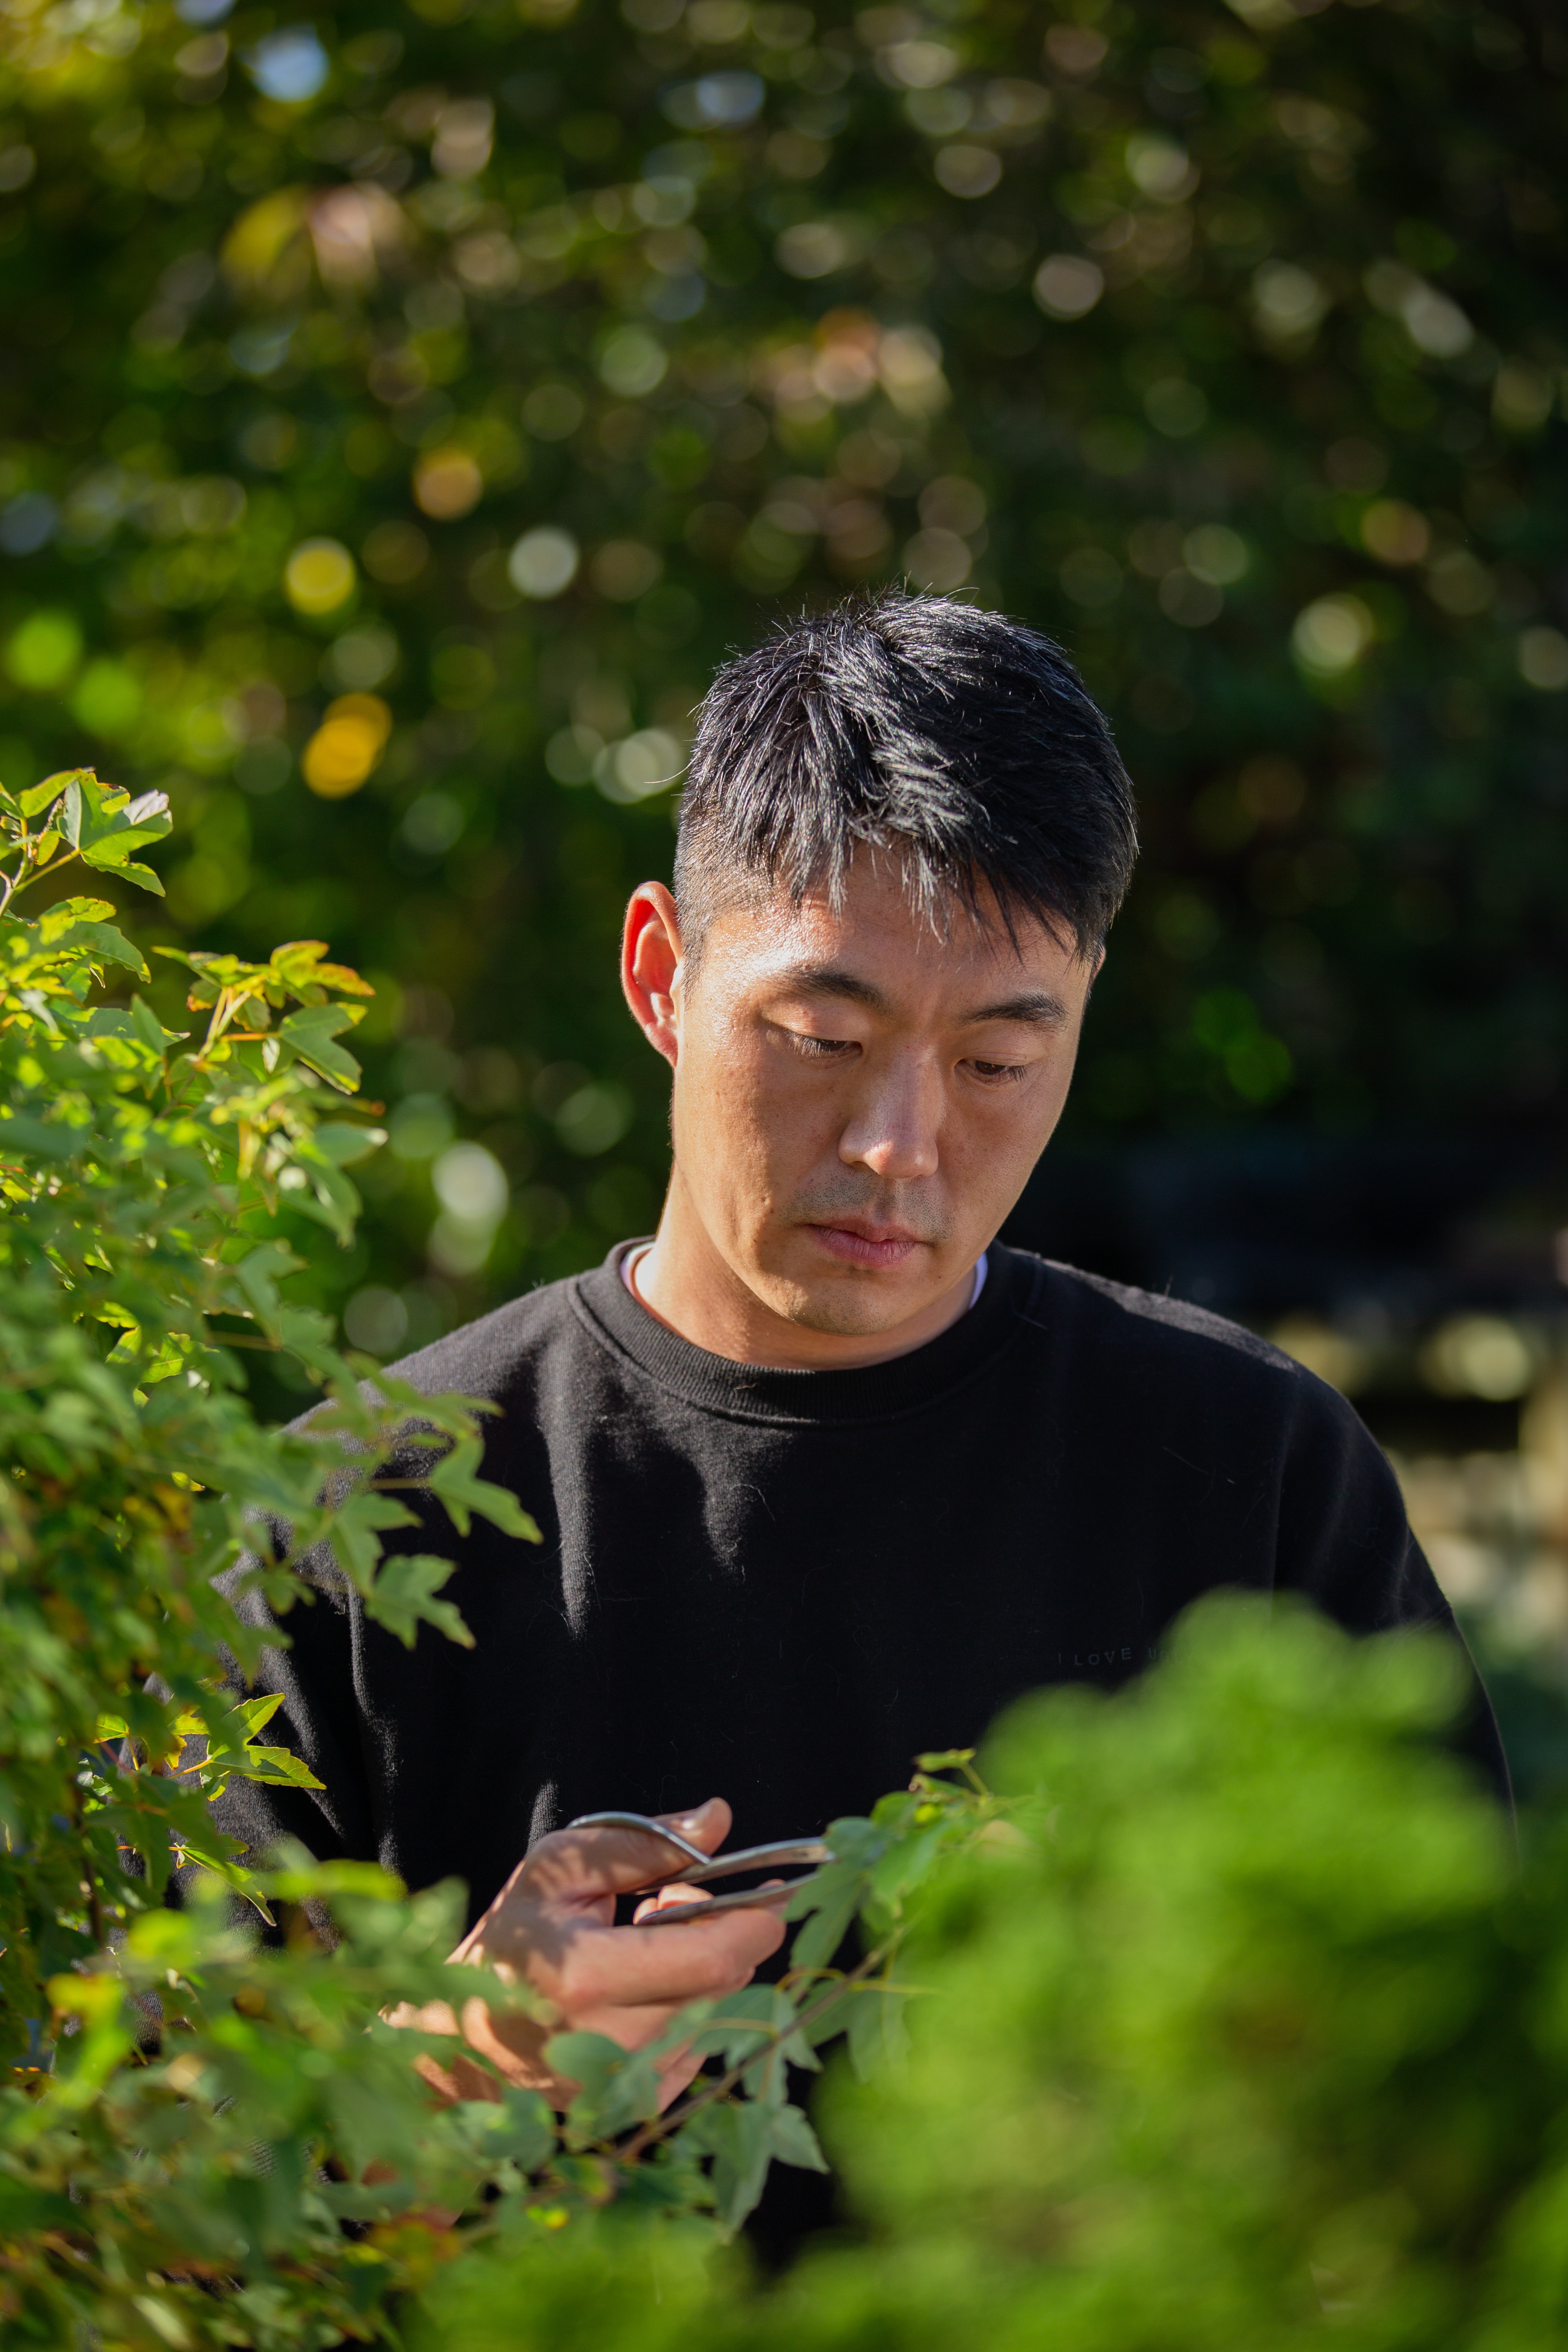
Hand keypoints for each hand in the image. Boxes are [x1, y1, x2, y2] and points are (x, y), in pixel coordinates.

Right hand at [389, 1797, 785, 2110]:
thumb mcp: (557, 1870)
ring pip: (715, 2014)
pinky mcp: (636, 2110)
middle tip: (665, 1905)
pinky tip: (636, 1996)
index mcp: (589, 1980)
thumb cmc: (507, 1944)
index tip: (772, 1889)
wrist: (457, 2044)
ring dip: (698, 1974)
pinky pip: (697, 2049)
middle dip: (718, 1933)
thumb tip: (717, 1820)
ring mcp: (626, 2088)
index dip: (757, 1920)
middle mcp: (613, 2046)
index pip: (716, 1958)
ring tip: (639, 1950)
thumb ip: (641, 1844)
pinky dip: (686, 2013)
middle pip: (724, 1983)